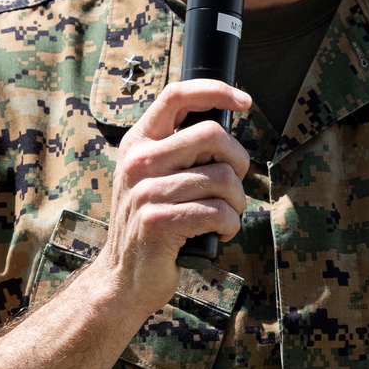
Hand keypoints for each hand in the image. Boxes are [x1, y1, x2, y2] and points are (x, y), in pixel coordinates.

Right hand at [90, 79, 251, 323]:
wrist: (123, 277)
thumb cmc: (152, 222)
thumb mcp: (153, 177)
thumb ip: (179, 149)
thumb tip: (228, 124)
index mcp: (138, 142)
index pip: (176, 95)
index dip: (216, 90)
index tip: (244, 101)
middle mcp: (138, 161)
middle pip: (213, 135)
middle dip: (239, 161)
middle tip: (234, 186)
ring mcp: (146, 192)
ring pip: (224, 179)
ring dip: (237, 203)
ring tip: (225, 216)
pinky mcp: (159, 223)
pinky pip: (218, 212)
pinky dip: (230, 225)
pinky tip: (220, 233)